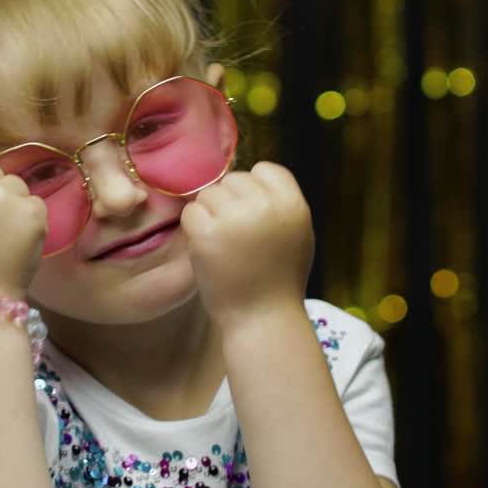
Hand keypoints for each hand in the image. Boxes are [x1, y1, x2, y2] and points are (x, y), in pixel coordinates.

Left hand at [179, 161, 313, 325]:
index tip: (253, 215)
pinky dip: (194, 229)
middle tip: (236, 236)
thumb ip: (278, 203)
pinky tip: (208, 249)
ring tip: (224, 245)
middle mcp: (265, 205)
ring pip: (209, 194)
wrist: (262, 318)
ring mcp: (235, 218)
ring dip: (210, 215)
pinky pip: (191, 213)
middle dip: (229, 203)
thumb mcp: (297, 233)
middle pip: (233, 180)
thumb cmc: (279, 279)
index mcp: (292, 203)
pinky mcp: (207, 233)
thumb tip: (249, 176)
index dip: (254, 189)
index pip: (265, 169)